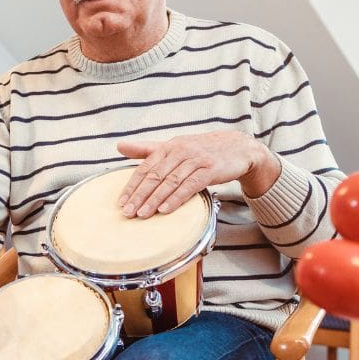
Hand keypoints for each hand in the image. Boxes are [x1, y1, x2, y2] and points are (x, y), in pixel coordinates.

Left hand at [116, 132, 278, 217]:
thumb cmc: (202, 150)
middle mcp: (181, 151)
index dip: (132, 185)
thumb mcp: (175, 147)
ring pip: (170, 181)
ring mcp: (196, 160)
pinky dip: (176, 198)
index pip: (146, 167)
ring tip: (142, 214)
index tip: (121, 202)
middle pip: (155, 175)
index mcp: (169, 146)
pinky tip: (165, 209)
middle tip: (127, 212)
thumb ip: (147, 149)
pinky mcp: (211, 169)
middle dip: (140, 195)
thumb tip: (119, 145)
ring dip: (155, 199)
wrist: (239, 148)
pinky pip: (190, 186)